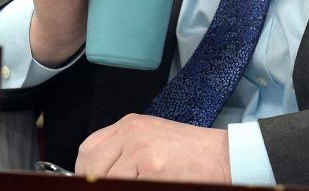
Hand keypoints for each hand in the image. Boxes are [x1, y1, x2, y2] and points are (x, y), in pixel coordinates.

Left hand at [76, 114, 230, 182]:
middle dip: (93, 182)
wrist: (225, 157)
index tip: (86, 181)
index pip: (88, 149)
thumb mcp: (152, 139)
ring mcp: (140, 152)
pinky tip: (144, 186)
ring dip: (114, 184)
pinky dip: (133, 188)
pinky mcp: (151, 170)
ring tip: (136, 183)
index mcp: (130, 125)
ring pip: (105, 179)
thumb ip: (125, 150)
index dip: (83, 170)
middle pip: (90, 166)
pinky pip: (126, 185)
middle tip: (103, 187)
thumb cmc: (194, 152)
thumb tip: (98, 172)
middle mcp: (131, 134)